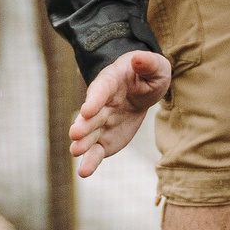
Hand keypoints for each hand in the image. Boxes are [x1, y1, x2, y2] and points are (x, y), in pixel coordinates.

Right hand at [69, 50, 171, 176]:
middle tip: (74, 134)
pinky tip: (84, 172)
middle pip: (91, 115)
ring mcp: (101, 122)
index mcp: (111, 82)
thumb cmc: (148, 74)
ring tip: (75, 151)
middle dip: (83, 124)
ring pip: (90, 135)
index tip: (87, 110)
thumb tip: (139, 58)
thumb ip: (148, 63)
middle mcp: (101, 103)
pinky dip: (91, 161)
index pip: (101, 90)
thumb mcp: (155, 66)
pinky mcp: (105, 139)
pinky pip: (96, 151)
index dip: (94, 100)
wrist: (141, 90)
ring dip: (83, 143)